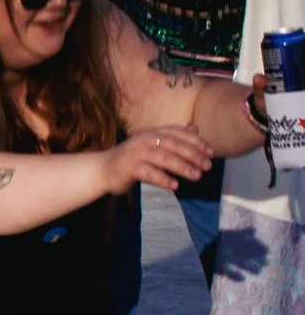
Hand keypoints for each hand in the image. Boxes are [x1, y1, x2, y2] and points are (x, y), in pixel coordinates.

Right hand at [101, 125, 215, 194]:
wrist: (104, 169)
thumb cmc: (134, 159)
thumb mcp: (154, 145)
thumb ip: (173, 138)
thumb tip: (195, 128)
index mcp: (153, 132)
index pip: (178, 133)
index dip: (196, 141)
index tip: (211, 152)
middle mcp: (145, 139)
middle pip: (172, 144)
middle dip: (192, 155)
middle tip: (208, 166)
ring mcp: (136, 153)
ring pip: (163, 158)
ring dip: (182, 166)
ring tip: (197, 176)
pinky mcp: (128, 167)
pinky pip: (148, 173)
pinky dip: (162, 178)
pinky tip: (175, 185)